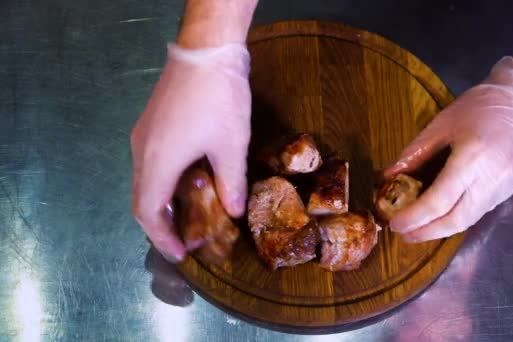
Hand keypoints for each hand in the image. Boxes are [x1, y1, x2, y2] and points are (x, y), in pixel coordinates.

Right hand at [130, 42, 250, 261]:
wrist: (206, 50)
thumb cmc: (218, 99)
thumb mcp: (231, 145)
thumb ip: (231, 183)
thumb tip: (234, 211)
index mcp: (157, 162)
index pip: (148, 212)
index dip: (162, 238)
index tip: (180, 254)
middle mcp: (141, 152)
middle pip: (143, 198)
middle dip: (162, 224)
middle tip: (186, 240)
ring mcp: (143, 135)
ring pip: (146, 180)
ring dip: (164, 202)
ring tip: (190, 216)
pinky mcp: (151, 123)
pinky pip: (152, 163)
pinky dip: (166, 182)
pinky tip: (189, 183)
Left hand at [385, 57, 512, 241]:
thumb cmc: (484, 106)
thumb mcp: (443, 123)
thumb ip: (416, 151)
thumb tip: (390, 174)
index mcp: (471, 161)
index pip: (438, 202)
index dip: (414, 217)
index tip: (395, 223)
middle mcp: (490, 181)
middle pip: (455, 221)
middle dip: (427, 232)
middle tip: (404, 234)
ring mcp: (504, 189)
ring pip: (469, 220)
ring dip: (442, 229)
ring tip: (419, 229)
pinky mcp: (510, 191)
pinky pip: (480, 212)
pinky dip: (458, 218)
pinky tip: (443, 216)